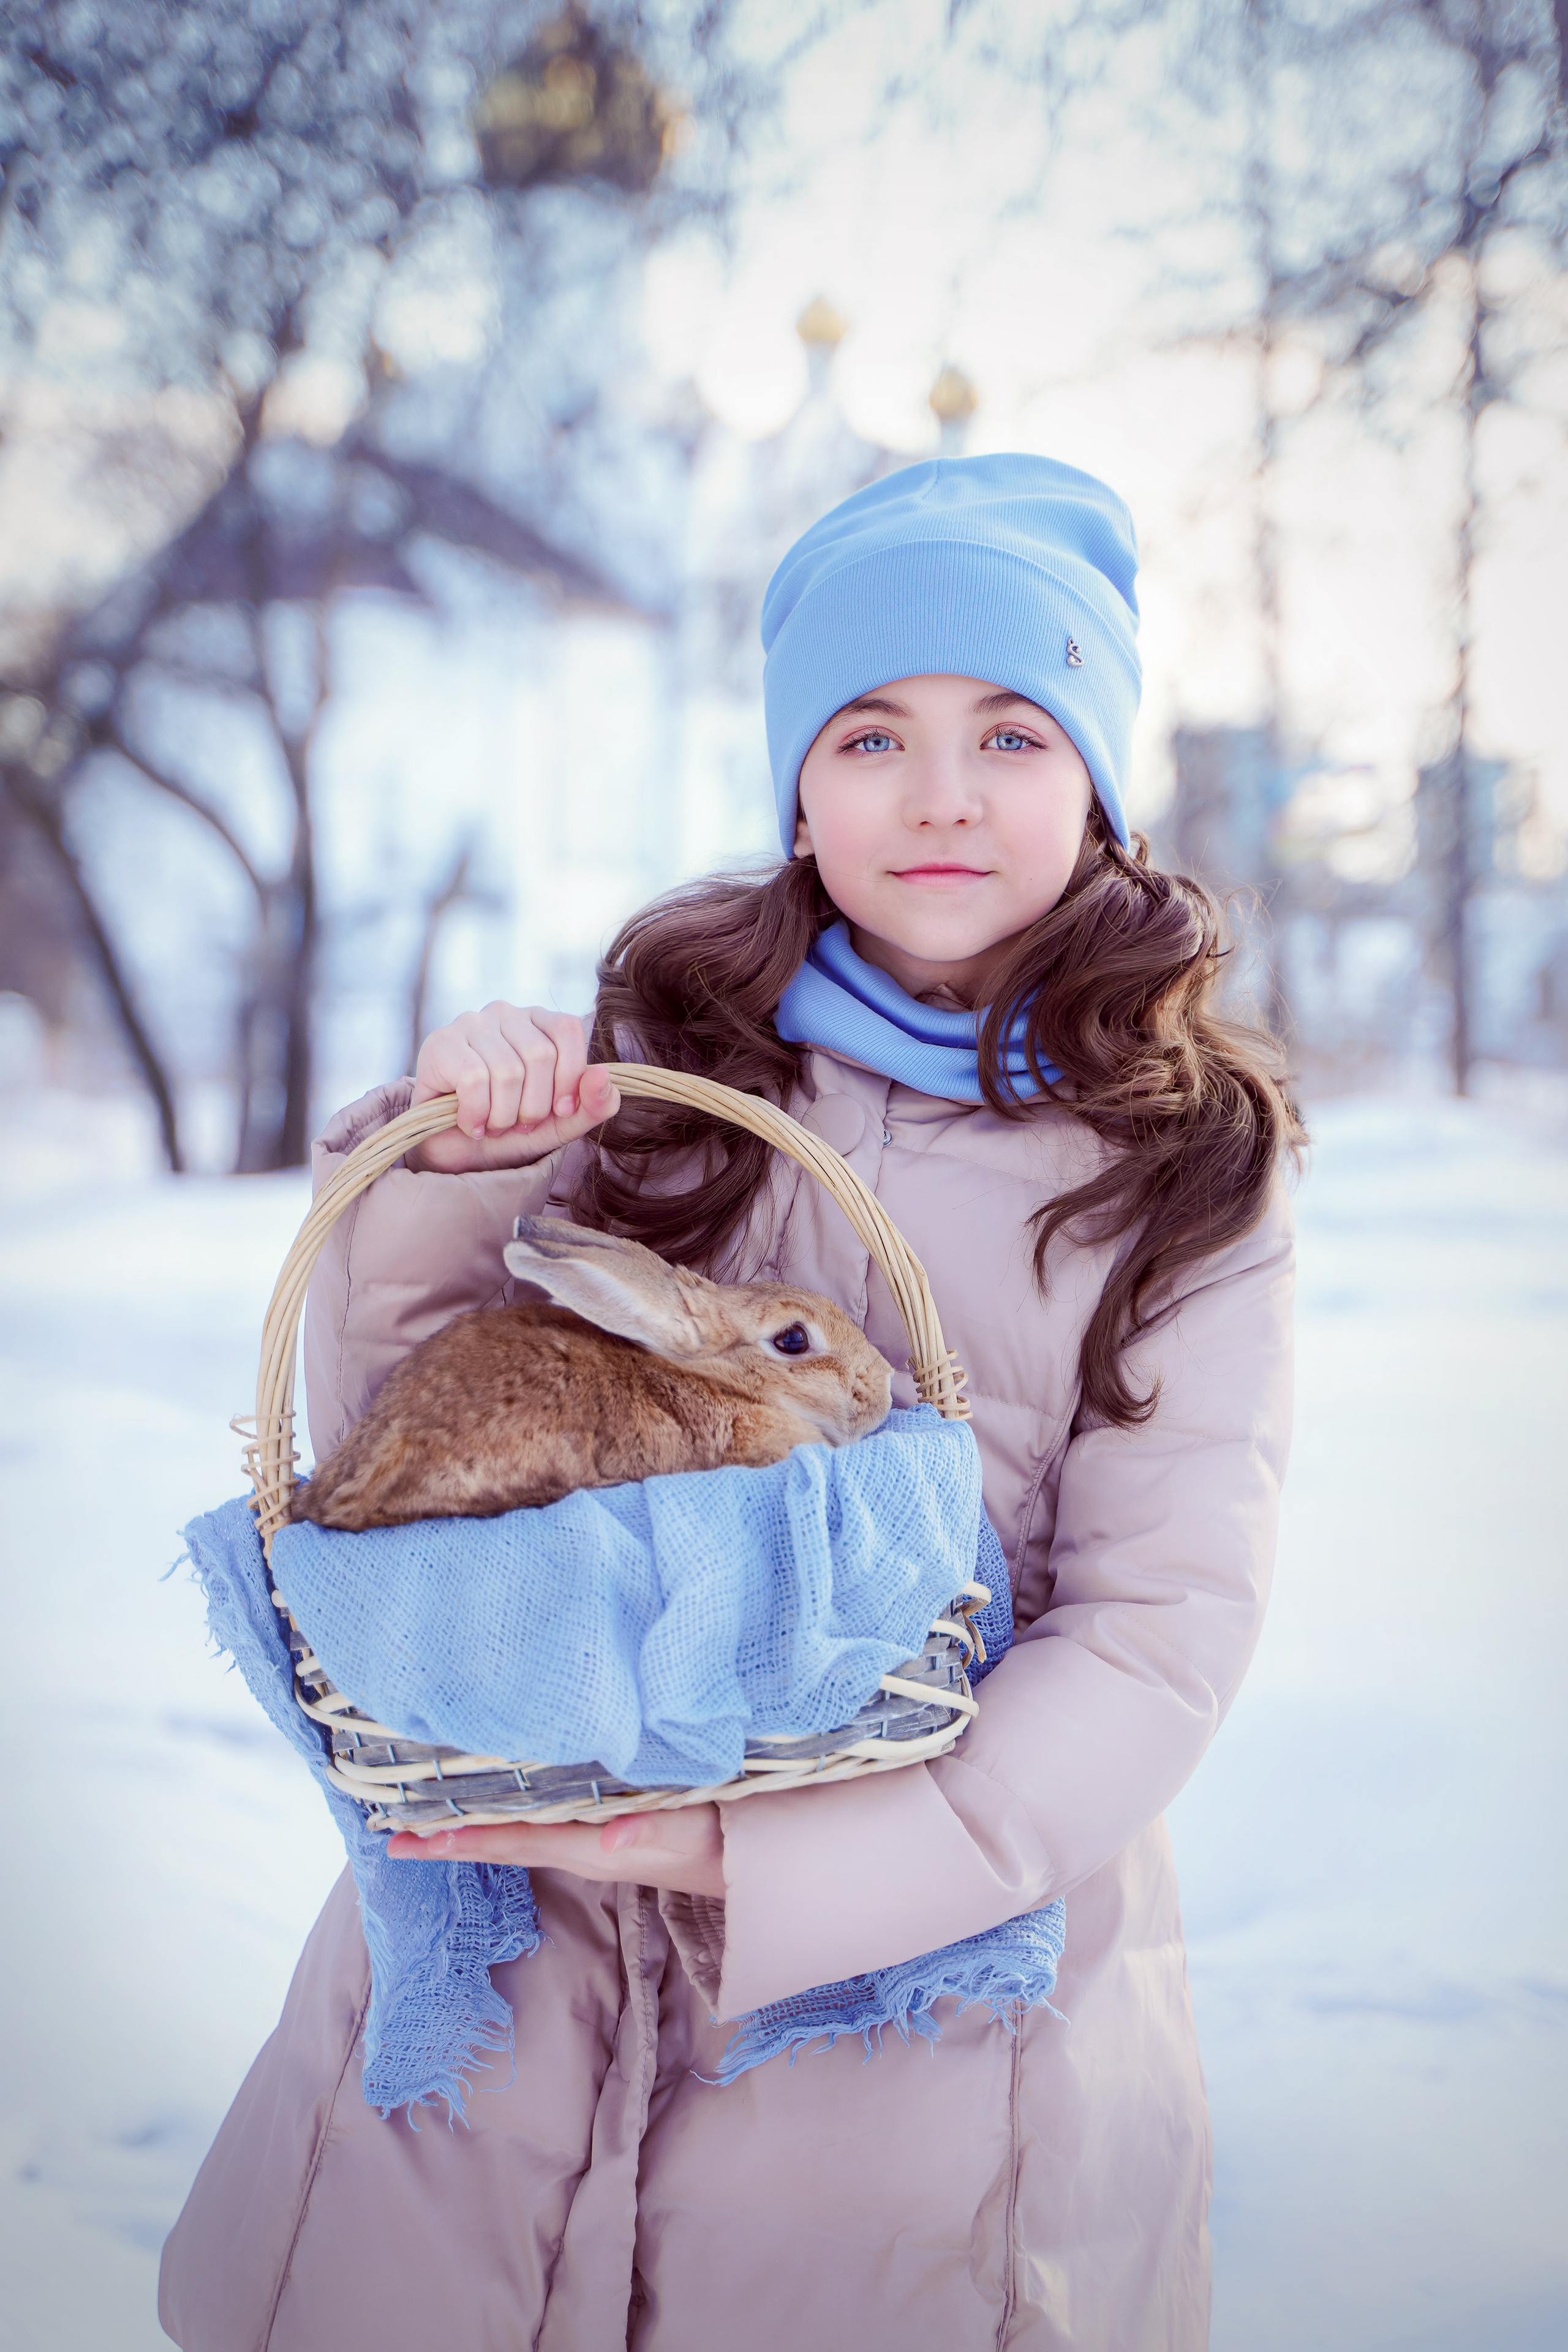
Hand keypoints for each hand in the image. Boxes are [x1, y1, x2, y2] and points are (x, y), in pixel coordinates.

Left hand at [386, 1800, 725, 1899]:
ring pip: (519, 1837)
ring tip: (426, 1825)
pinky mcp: (605, 1833)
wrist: (756, 1864)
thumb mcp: (698, 1825)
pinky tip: (492, 1809)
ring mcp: (592, 1843)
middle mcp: (583, 1847)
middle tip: (394, 1840)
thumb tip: (608, 1839)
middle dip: (450, 1842)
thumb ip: (655, 1826)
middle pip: (505, 1845)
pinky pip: (541, 1827)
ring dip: (472, 1831)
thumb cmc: (727, 1835)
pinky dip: (507, 1820)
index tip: (414, 1839)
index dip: (466, 1838)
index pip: (516, 1840)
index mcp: (593, 1844)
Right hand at [405, 1003, 619, 1174]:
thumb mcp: (561, 1123)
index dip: (569, 1076)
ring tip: (493, 1126)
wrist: (457, 1155)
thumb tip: (603, 1075)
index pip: (567, 1029)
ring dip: (503, 1116)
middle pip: (539, 1055)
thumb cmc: (510, 1131)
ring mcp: (469, 1025)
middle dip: (534, 1106)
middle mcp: (504, 1014)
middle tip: (518, 1125)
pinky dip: (476, 1114)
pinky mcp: (439, 1045)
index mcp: (537, 1022)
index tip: (559, 1111)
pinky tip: (472, 1125)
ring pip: (506, 1071)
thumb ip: (593, 1104)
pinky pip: (473, 1080)